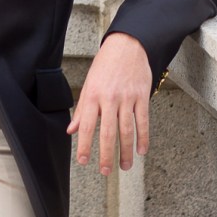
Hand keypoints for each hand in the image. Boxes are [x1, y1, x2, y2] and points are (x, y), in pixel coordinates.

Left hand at [67, 31, 151, 175]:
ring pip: (127, 130)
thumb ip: (82, 109)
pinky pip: (143, 121)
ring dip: (126, 151)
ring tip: (125, 166)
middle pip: (108, 133)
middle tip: (105, 171)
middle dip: (106, 155)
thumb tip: (72, 130)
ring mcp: (127, 98)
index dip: (85, 146)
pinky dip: (143, 138)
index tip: (84, 161)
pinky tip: (141, 150)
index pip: (88, 126)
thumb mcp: (89, 84)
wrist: (127, 45)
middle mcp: (110, 98)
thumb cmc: (106, 64)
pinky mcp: (142, 96)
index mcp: (93, 95)